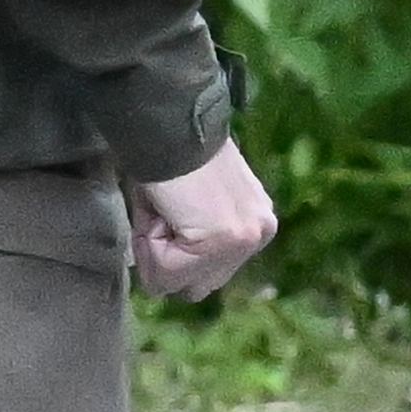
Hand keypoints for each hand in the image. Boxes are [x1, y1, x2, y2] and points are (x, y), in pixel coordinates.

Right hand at [125, 135, 275, 302]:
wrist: (168, 125)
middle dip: (169, 261)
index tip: (165, 214)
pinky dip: (149, 245)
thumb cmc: (169, 158)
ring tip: (162, 210)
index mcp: (257, 222)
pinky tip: (159, 210)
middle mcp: (261, 232)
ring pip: (181, 282)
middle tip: (160, 217)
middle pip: (201, 286)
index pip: (210, 273)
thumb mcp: (191, 209)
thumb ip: (192, 245)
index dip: (174, 253)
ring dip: (157, 252)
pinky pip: (169, 272)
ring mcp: (245, 237)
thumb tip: (164, 285)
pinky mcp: (223, 239)